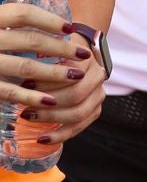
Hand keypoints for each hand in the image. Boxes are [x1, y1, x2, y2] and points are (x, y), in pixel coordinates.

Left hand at [0, 7, 103, 144]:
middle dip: (48, 103)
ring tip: (29, 117)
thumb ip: (38, 51)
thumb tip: (13, 62)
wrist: (79, 50)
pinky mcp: (95, 108)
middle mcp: (98, 75)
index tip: (24, 85)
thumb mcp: (49, 43)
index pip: (69, 74)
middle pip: (75, 95)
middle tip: (25, 106)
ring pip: (79, 112)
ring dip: (51, 118)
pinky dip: (61, 135)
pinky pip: (80, 126)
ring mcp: (99, 93)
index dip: (46, 82)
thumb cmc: (58, 48)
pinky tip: (43, 138)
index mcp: (87, 58)